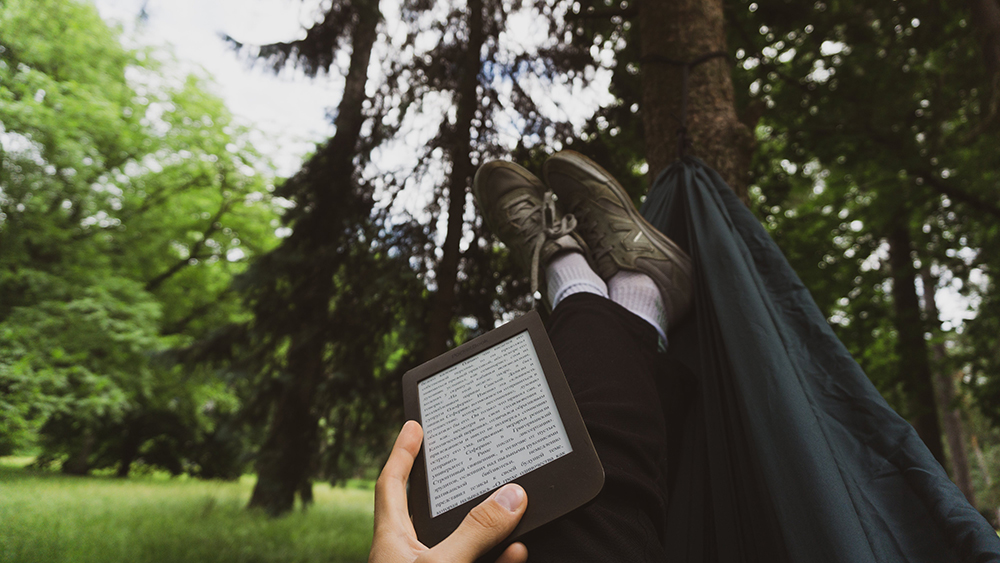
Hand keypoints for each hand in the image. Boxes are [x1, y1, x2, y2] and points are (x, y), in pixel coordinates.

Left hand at [369, 420, 528, 562]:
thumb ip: (474, 531)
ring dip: (488, 528)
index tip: (413, 427)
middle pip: (429, 510)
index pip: (392, 484)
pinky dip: (499, 559)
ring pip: (462, 543)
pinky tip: (517, 550)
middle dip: (452, 485)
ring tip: (511, 506)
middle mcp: (407, 555)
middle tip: (469, 459)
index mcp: (392, 540)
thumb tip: (510, 497)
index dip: (401, 453)